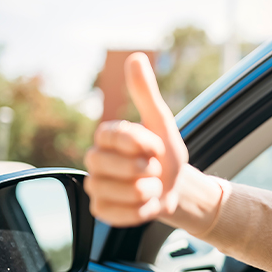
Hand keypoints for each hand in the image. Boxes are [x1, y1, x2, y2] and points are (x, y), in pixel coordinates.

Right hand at [84, 53, 188, 226]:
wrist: (176, 188)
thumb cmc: (166, 154)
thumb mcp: (161, 122)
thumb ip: (145, 93)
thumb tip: (134, 57)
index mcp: (106, 136)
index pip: (115, 135)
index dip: (142, 143)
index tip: (156, 147)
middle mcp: (94, 159)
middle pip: (109, 165)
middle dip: (144, 169)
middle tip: (154, 169)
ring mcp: (95, 186)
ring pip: (117, 191)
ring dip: (146, 191)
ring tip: (151, 186)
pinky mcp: (100, 210)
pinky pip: (118, 214)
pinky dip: (140, 211)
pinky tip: (145, 203)